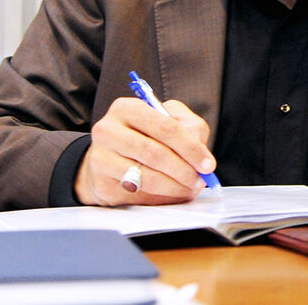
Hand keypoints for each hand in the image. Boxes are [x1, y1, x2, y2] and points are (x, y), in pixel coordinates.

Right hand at [74, 97, 215, 205]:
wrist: (109, 157)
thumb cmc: (145, 135)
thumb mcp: (171, 120)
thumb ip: (191, 129)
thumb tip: (200, 153)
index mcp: (126, 108)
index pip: (164, 127)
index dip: (190, 148)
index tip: (207, 164)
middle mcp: (107, 130)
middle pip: (154, 153)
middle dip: (184, 170)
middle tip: (200, 180)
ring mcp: (100, 158)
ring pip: (146, 177)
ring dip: (175, 187)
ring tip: (189, 189)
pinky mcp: (101, 184)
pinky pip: (137, 196)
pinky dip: (160, 198)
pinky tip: (170, 195)